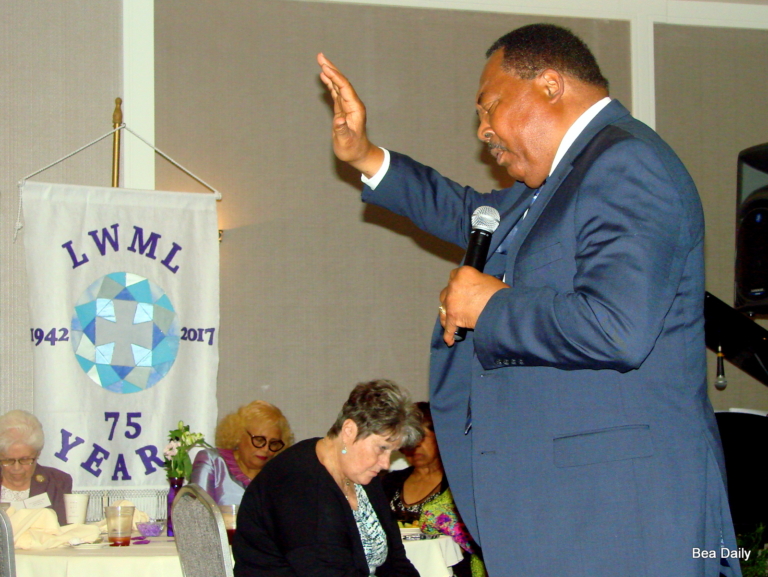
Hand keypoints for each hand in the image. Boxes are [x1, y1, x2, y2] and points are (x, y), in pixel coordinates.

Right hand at [317, 53, 383, 176]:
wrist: (358, 153)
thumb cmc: (352, 149)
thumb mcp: (346, 141)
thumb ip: (342, 130)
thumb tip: (338, 120)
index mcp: (355, 109)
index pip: (345, 88)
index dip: (335, 77)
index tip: (324, 68)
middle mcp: (352, 104)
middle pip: (341, 82)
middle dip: (331, 69)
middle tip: (320, 56)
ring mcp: (347, 105)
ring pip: (338, 85)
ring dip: (330, 73)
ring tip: (320, 61)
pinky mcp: (342, 108)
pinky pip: (335, 92)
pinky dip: (329, 83)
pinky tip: (323, 76)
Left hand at [438, 267, 507, 345]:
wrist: (502, 309)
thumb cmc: (500, 294)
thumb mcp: (488, 280)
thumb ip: (476, 282)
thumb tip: (475, 287)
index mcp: (463, 274)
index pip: (454, 275)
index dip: (457, 282)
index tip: (461, 287)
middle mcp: (454, 286)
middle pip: (446, 291)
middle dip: (450, 297)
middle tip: (458, 302)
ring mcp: (451, 302)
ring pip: (442, 307)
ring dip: (447, 313)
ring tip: (450, 319)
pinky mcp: (453, 317)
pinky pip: (448, 328)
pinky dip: (449, 335)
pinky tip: (449, 340)